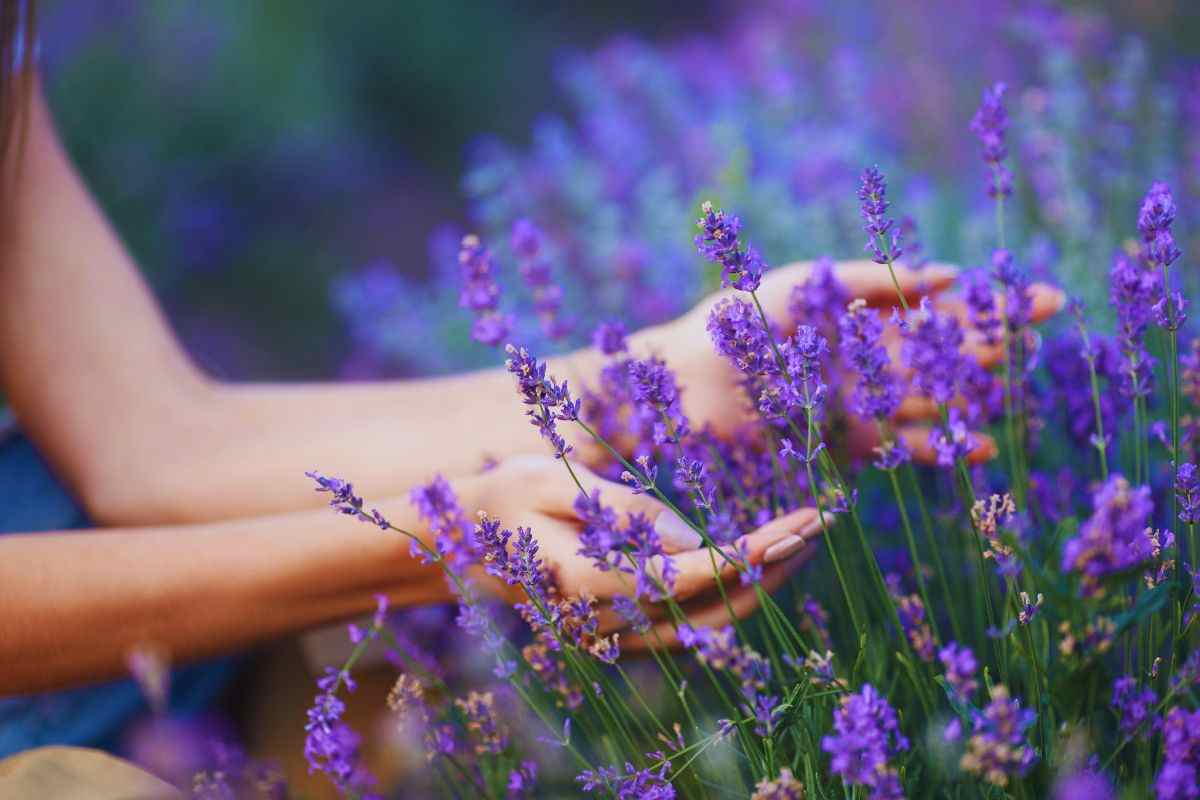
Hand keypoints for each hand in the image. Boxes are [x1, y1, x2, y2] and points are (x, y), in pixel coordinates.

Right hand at [454, 455, 823, 647]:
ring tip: (802, 538)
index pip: (698, 576)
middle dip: (775, 566)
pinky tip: (754, 561)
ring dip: (760, 583)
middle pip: (716, 608)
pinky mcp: (615, 628)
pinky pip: (686, 621)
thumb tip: (697, 540)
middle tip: (822, 522)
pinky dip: (728, 592)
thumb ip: (626, 512)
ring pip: (707, 623)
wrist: (450, 548)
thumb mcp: (555, 483)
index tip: (802, 520)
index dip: (756, 551)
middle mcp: (611, 622)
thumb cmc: (501, 500)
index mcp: (595, 585)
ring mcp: (613, 633)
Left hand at [645, 259, 1063, 464]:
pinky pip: (899, 446)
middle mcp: (868, 359)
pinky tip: (976, 447)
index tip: (1045, 300)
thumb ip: (872, 281)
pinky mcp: (842, 442)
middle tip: (1050, 332)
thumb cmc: (733, 320)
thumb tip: (948, 275)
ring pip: (930, 401)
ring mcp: (859, 401)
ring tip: (1018, 396)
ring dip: (973, 398)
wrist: (683, 380)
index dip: (991, 305)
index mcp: (861, 316)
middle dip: (996, 342)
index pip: (939, 308)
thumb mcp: (803, 286)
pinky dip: (936, 446)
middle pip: (945, 353)